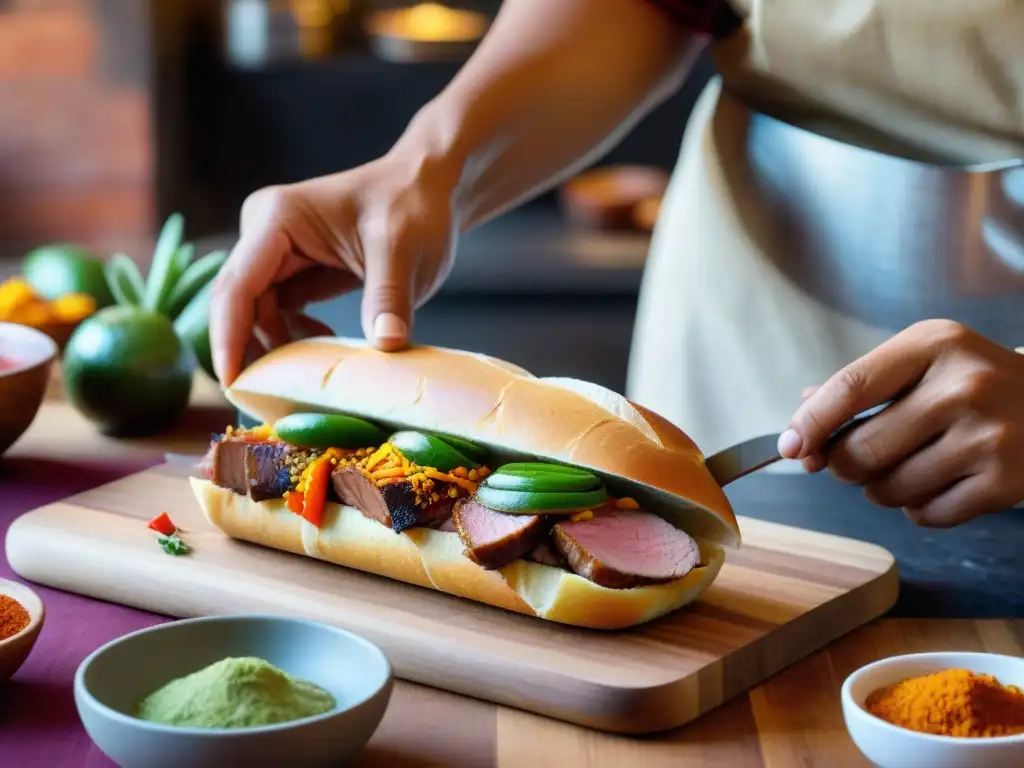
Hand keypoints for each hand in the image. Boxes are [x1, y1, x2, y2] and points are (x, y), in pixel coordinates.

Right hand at [209, 149, 459, 384]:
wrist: (432, 190)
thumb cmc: (415, 206)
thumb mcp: (404, 251)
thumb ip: (389, 297)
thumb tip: (386, 345)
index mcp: (276, 220)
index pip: (236, 288)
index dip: (229, 339)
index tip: (234, 385)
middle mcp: (265, 235)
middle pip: (238, 306)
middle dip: (248, 354)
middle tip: (265, 403)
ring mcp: (278, 255)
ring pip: (258, 316)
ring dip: (276, 352)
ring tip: (304, 385)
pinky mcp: (296, 273)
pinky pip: (281, 316)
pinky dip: (295, 343)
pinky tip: (322, 358)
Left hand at [777, 319, 1023, 526]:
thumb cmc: (972, 381)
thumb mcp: (921, 361)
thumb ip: (857, 387)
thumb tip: (797, 429)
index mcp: (933, 345)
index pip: (850, 388)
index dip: (810, 423)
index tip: (789, 446)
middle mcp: (963, 387)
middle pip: (862, 450)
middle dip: (844, 464)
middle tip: (857, 458)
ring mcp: (988, 436)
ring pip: (888, 488)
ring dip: (880, 489)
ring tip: (905, 466)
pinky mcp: (1005, 483)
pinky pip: (926, 514)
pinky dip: (918, 508)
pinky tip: (939, 482)